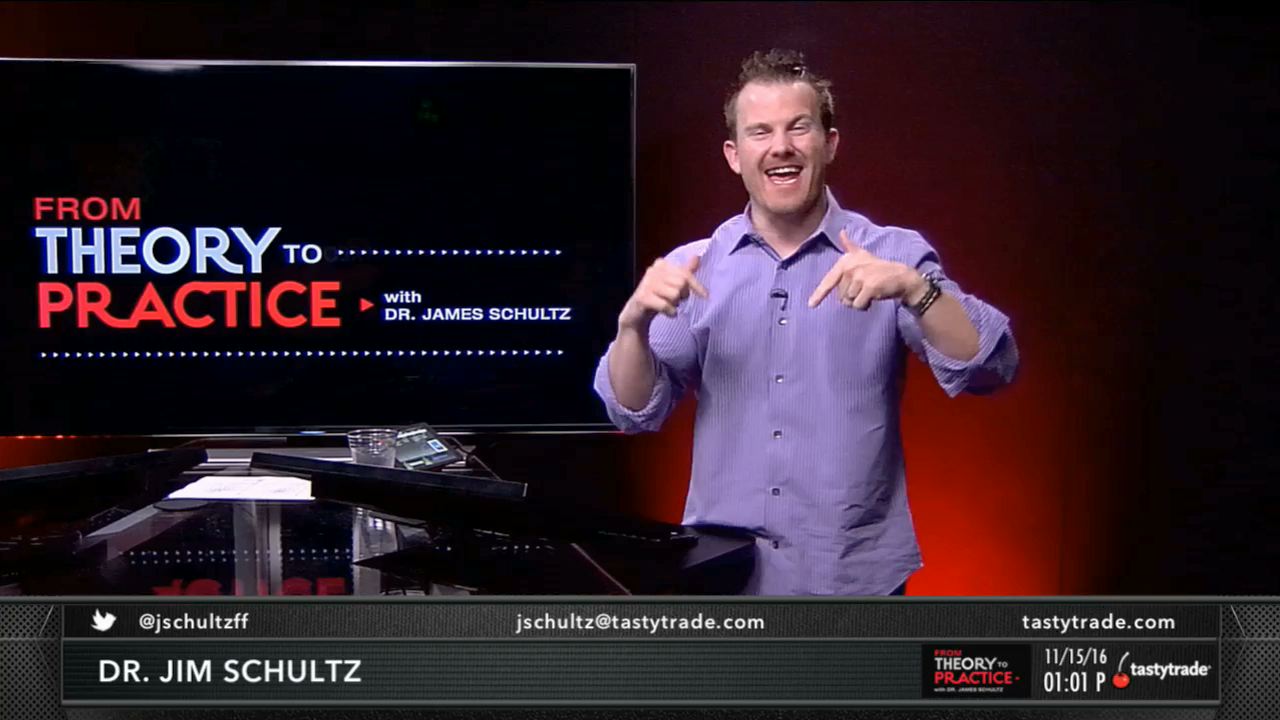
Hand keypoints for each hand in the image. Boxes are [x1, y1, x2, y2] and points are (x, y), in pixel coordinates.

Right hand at [619, 254, 707, 328]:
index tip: (706, 296)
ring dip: (675, 304)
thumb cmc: (658, 296)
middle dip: (682, 296)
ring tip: (668, 305)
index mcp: (661, 264)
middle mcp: (652, 270)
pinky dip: (670, 312)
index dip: (697, 286)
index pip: (686, 274)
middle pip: (682, 284)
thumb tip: (697, 256)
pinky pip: (666, 305)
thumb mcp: (672, 282)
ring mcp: (646, 284)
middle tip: (676, 300)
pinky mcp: (642, 298)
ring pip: (675, 295)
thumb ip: (685, 271)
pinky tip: (667, 313)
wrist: (636, 313)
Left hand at [807, 230, 927, 309]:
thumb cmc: (880, 269)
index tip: (811, 305)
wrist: (901, 276)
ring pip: (849, 302)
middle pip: (841, 296)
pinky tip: (874, 297)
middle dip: (852, 297)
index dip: (819, 294)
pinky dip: (866, 305)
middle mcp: (851, 267)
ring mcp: (860, 276)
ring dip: (860, 302)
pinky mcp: (869, 287)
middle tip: (865, 289)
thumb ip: (850, 246)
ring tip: (870, 291)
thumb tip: (842, 232)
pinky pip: (859, 305)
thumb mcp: (864, 255)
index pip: (829, 280)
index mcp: (846, 261)